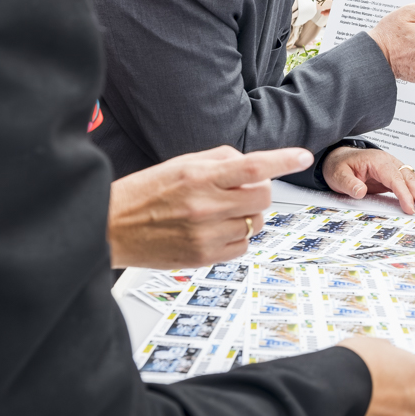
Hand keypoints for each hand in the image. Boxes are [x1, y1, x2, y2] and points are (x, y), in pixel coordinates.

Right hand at [107, 145, 308, 268]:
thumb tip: (252, 165)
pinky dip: (236, 238)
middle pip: (263, 196)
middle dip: (257, 192)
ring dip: (245, 216)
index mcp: (199, 176)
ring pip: (255, 223)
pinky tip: (214, 231)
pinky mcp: (204, 257)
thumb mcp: (180, 165)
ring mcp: (206, 233)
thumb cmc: (144, 193)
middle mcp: (206, 205)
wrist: (110, 228)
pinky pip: (243, 246)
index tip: (303, 157)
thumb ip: (219, 161)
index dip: (283, 160)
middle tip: (237, 192)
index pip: (253, 165)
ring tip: (216, 213)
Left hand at [323, 145, 414, 215]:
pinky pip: (412, 184)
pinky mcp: (395, 176)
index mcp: (378, 161)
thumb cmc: (340, 165)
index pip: (395, 178)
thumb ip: (349, 183)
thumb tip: (360, 192)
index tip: (410, 208)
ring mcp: (394, 168)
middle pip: (410, 178)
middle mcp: (390, 162)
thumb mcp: (338, 175)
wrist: (339, 158)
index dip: (404, 194)